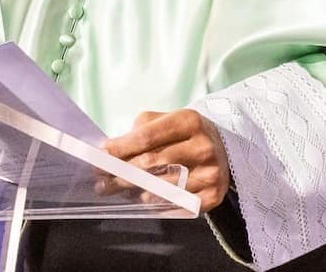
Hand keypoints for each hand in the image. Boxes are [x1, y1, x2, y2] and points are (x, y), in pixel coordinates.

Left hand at [100, 108, 230, 212]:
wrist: (225, 149)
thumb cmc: (186, 134)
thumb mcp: (168, 120)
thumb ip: (140, 131)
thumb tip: (110, 150)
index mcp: (189, 121)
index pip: (147, 137)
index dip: (120, 148)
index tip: (100, 156)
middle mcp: (202, 147)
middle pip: (152, 164)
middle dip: (121, 173)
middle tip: (101, 181)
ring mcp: (210, 173)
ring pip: (161, 188)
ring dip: (136, 191)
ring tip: (120, 190)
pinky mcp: (213, 196)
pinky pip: (176, 205)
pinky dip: (156, 205)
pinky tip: (143, 200)